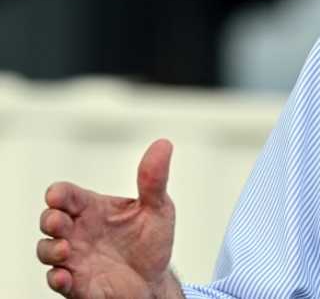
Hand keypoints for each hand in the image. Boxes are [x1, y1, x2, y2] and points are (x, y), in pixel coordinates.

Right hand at [37, 139, 182, 297]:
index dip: (59, 194)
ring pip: (46, 250)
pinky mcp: (77, 283)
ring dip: (50, 248)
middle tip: (60, 221)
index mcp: (93, 209)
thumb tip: (163, 145)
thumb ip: (155, 180)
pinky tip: (65, 276)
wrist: (154, 280)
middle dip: (50, 219)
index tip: (57, 196)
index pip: (68, 195)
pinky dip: (57, 279)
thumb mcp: (158, 208)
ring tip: (65, 249)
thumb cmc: (151, 242)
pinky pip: (57, 281)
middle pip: (50, 220)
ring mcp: (75, 258)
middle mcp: (78, 231)